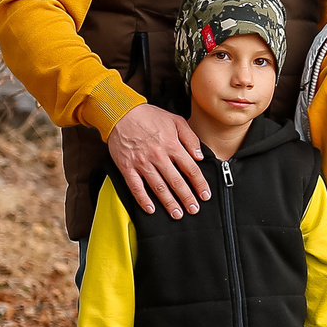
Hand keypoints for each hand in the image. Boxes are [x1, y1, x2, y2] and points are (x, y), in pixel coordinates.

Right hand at [108, 101, 212, 217]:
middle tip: (194, 210)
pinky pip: (136, 187)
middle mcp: (158, 156)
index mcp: (172, 145)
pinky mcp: (127, 167)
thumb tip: (199, 156)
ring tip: (177, 214)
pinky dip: (143, 200)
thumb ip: (190, 138)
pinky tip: (151, 209)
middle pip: (176, 182)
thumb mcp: (175, 120)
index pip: (191, 169)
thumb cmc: (149, 116)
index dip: (199, 184)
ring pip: (158, 187)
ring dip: (169, 202)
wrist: (121, 112)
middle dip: (187, 198)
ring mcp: (142, 163)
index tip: (205, 195)